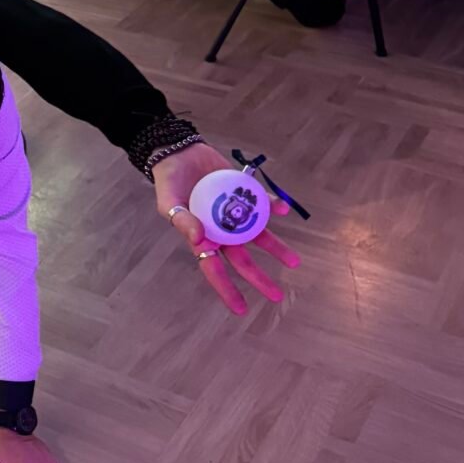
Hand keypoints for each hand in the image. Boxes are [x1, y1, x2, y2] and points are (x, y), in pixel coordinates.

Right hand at [154, 143, 300, 315]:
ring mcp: (235, 213)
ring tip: (294, 262)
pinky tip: (283, 210)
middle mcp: (221, 231)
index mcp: (202, 238)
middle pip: (242, 259)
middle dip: (259, 278)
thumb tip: (199, 240)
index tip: (241, 309)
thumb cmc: (169, 182)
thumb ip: (182, 220)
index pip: (214, 269)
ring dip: (276, 249)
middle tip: (277, 295)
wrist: (180, 153)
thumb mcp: (169, 202)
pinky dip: (274, 207)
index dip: (227, 289)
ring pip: (258, 236)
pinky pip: (263, 204)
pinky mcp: (244, 194)